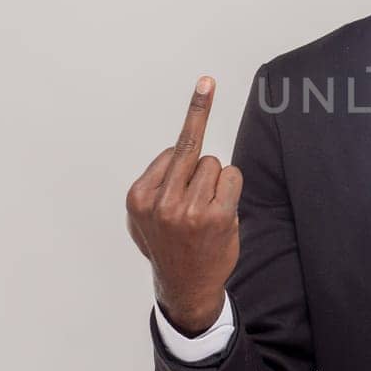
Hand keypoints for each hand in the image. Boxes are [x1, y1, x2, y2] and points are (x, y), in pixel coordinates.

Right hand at [126, 75, 243, 334]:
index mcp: (138, 197)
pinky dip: (232, 187)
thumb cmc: (169, 245)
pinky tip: (222, 212)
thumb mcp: (143, 217)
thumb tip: (175, 148)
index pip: (172, 151)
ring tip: (205, 213)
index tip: (205, 84)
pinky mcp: (215, 217)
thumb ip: (155, 183)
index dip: (185, 155)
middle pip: (193, 151)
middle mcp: (160, 202)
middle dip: (200, 147)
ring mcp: (188, 210)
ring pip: (214, 165)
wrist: (185, 287)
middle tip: (203, 113)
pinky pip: (232, 177)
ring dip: (216, 182)